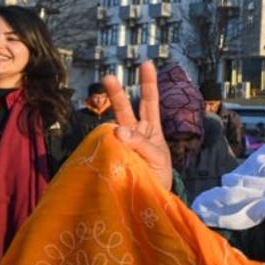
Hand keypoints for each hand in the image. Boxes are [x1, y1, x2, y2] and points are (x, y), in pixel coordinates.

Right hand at [103, 61, 172, 189]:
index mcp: (150, 130)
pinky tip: (109, 150)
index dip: (149, 83)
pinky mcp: (110, 157)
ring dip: (108, 128)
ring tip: (117, 142)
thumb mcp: (158, 158)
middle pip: (125, 109)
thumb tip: (117, 130)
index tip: (147, 63)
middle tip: (108, 77)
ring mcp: (121, 145)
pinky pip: (105, 148)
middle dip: (116, 93)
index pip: (150, 102)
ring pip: (112, 127)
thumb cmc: (159, 176)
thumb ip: (141, 144)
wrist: (151, 201)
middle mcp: (134, 134)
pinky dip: (104, 147)